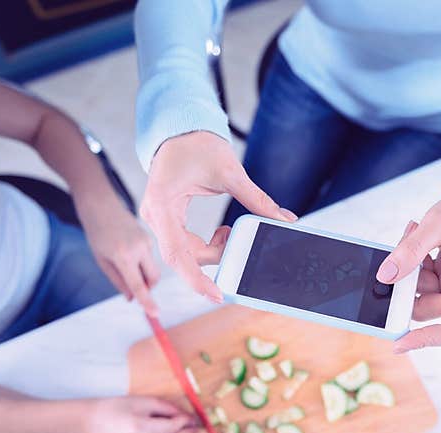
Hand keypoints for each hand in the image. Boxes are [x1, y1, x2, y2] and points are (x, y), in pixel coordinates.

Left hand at [80, 200, 160, 314]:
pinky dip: (141, 262)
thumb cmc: (97, 235)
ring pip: (152, 269)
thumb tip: (133, 299)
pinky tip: (126, 249)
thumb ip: (118, 282)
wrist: (101, 206)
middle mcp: (139, 249)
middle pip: (153, 279)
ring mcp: (147, 242)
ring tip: (123, 261)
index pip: (138, 285)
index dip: (147, 301)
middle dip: (147, 287)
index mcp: (123, 256)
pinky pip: (149, 258)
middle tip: (133, 288)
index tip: (154, 314)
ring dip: (142, 273)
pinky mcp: (149, 238)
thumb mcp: (102, 262)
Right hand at [84, 396, 197, 432]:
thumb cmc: (117, 406)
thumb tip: (185, 416)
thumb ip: (166, 408)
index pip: (170, 428)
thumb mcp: (143, 401)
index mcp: (138, 428)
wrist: (91, 420)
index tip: (192, 417)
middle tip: (193, 426)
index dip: (184, 422)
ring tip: (183, 431)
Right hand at [140, 131, 296, 301]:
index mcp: (163, 203)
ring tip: (232, 234)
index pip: (177, 253)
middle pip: (184, 257)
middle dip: (215, 259)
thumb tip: (285, 219)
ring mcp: (160, 220)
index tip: (217, 295)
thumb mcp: (230, 171)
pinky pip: (187, 245)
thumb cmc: (197, 144)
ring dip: (214, 251)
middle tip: (240, 252)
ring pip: (187, 254)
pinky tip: (223, 233)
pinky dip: (208, 245)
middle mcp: (156, 216)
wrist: (179, 129)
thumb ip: (256, 199)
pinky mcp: (168, 220)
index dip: (196, 279)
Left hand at [377, 187, 440, 352]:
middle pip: (425, 307)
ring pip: (419, 293)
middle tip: (402, 250)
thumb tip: (386, 276)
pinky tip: (418, 240)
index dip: (425, 340)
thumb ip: (411, 250)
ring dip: (410, 268)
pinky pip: (421, 282)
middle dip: (408, 283)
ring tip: (414, 235)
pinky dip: (415, 264)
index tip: (397, 342)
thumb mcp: (438, 222)